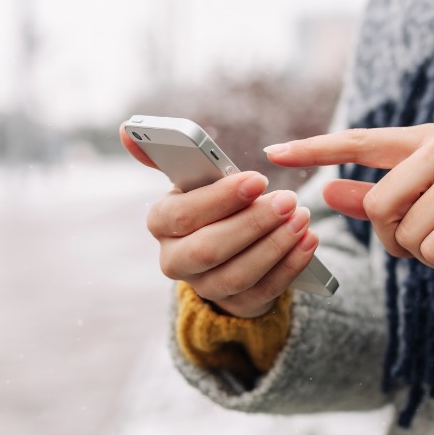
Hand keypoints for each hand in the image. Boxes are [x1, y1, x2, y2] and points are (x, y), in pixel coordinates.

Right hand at [119, 125, 318, 317]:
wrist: (230, 251)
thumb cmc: (213, 205)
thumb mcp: (194, 181)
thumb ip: (169, 156)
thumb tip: (125, 130)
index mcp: (161, 223)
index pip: (182, 215)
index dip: (220, 199)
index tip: (257, 179)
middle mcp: (175, 260)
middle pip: (209, 249)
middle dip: (252, 224)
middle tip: (288, 199)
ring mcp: (205, 288)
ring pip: (238, 274)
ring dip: (274, 245)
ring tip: (302, 218)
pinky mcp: (237, 305)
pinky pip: (265, 291)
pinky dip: (290, 265)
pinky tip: (308, 241)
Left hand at [264, 124, 433, 280]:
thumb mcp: (421, 201)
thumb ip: (372, 195)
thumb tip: (326, 190)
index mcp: (425, 140)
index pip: (359, 142)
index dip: (314, 148)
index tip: (273, 151)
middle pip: (377, 206)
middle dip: (394, 235)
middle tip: (430, 233)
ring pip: (403, 233)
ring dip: (421, 251)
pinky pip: (431, 251)